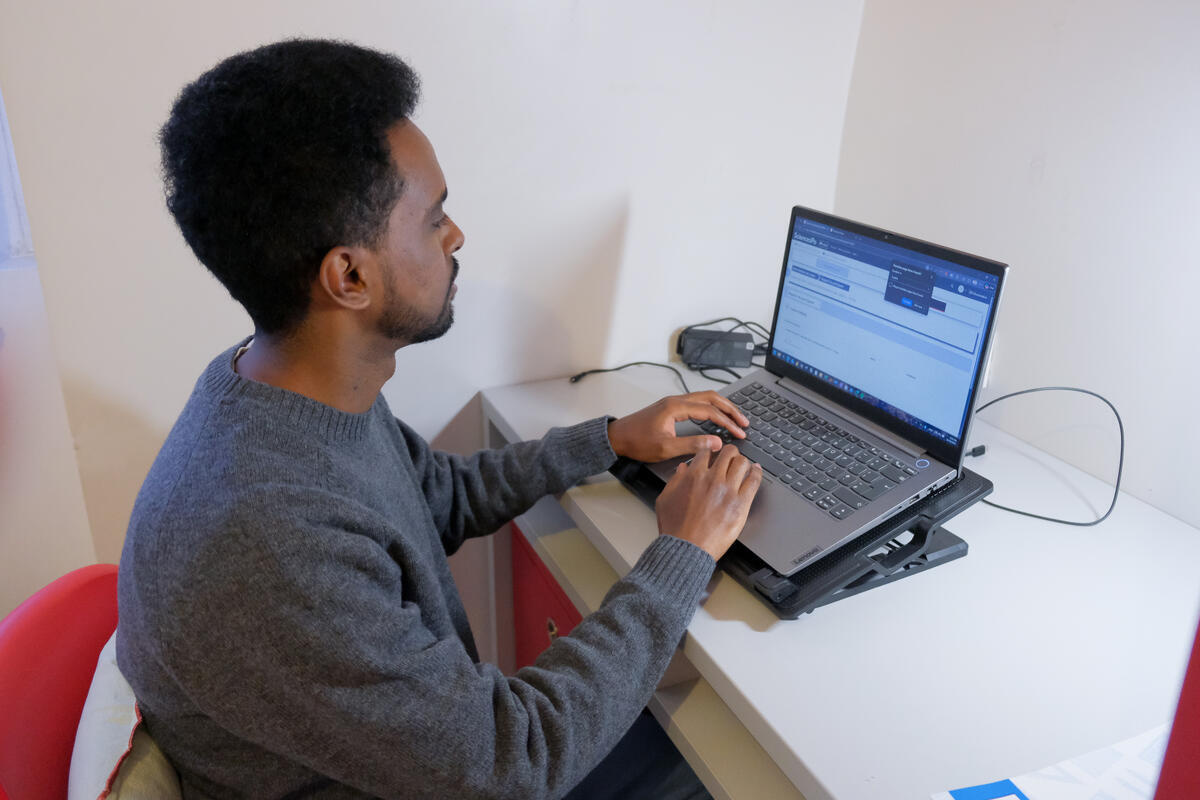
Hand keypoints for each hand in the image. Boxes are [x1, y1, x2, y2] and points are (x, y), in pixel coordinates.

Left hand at [607, 391, 748, 462]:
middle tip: (744, 422)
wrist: (617, 437)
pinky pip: (696, 402)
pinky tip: (715, 417)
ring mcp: (673, 402)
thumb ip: (693, 444)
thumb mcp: (666, 448)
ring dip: (721, 407)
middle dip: (730, 409)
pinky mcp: (670, 407)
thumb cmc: (637, 442)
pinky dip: (710, 408)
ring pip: (704, 398)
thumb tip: (717, 442)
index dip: (727, 422)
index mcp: (676, 407)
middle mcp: (676, 400)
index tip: (739, 433)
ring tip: (735, 418)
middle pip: (711, 398)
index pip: (710, 411)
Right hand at [655, 443, 762, 559]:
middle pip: (728, 453)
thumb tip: (682, 469)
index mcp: (694, 476)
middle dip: (730, 452)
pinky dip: (757, 472)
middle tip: (731, 456)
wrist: (687, 548)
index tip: (713, 454)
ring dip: (743, 461)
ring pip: (742, 463)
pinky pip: (754, 481)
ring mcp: (728, 491)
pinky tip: (756, 471)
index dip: (710, 451)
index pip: (706, 452)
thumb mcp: (665, 499)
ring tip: (744, 464)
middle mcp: (713, 479)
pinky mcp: (741, 504)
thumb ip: (675, 480)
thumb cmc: (675, 528)